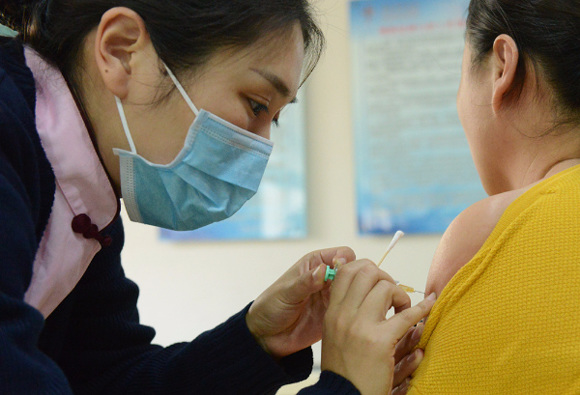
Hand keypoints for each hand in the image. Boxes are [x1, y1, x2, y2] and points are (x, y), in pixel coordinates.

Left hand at [246, 246, 355, 358]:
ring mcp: (333, 297)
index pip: (343, 254)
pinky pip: (353, 310)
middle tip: (351, 293)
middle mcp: (328, 278)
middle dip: (359, 280)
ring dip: (359, 297)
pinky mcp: (336, 315)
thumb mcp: (286, 293)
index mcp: (316, 263)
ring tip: (351, 307)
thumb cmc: (271, 307)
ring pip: (358, 291)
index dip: (347, 262)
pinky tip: (353, 318)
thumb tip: (323, 270)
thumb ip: (305, 282)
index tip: (342, 274)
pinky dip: (357, 312)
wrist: (266, 335)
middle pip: (356, 272)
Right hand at [320, 260, 435, 394]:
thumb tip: (361, 286)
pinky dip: (422, 308)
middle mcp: (343, 315)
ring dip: (400, 295)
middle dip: (385, 278)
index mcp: (332, 312)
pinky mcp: (380, 341)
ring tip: (403, 310)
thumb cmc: (343, 369)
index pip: (346, 271)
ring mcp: (361, 327)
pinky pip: (407, 316)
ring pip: (386, 288)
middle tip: (392, 295)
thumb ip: (345, 310)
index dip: (366, 268)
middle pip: (367, 272)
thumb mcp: (334, 333)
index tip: (378, 281)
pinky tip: (429, 306)